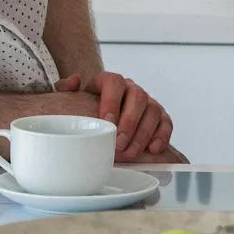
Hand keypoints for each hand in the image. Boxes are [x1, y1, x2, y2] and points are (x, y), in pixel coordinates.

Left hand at [56, 71, 179, 161]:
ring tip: (130, 152)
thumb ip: (67, 89)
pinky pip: (166, 123)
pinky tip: (152, 149)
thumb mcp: (75, 100)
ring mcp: (148, 102)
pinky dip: (161, 136)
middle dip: (129, 122)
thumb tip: (73, 81)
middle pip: (137, 97)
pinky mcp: (161, 116)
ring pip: (153, 111)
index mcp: (110, 82)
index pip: (114, 82)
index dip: (111, 100)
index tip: (107, 122)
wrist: (106, 122)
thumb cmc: (89, 112)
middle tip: (118, 143)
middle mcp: (132, 89)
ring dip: (142, 134)